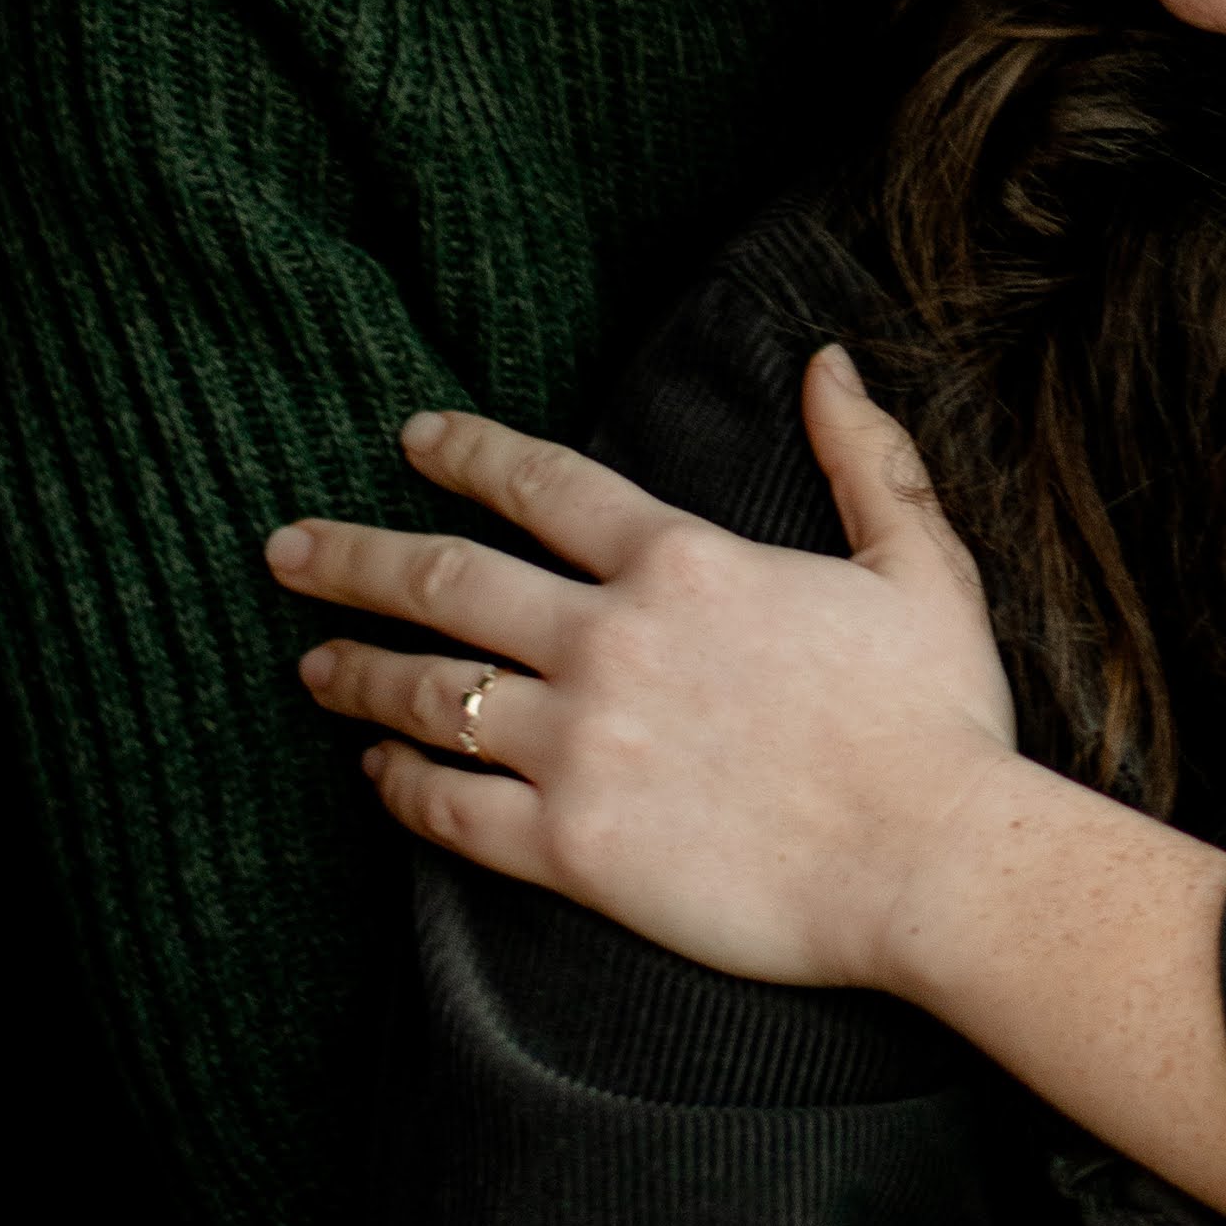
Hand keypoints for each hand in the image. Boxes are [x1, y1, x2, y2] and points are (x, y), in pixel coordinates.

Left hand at [268, 356, 1018, 990]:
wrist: (936, 861)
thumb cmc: (940, 720)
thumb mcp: (920, 565)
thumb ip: (866, 458)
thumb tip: (827, 364)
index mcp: (683, 561)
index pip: (540, 482)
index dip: (463, 452)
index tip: (408, 439)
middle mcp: (609, 639)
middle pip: (442, 579)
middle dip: (349, 556)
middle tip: (285, 549)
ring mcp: (580, 744)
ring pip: (426, 692)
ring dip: (355, 671)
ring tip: (310, 664)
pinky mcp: (570, 846)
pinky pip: (449, 808)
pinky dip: (398, 786)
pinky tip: (374, 775)